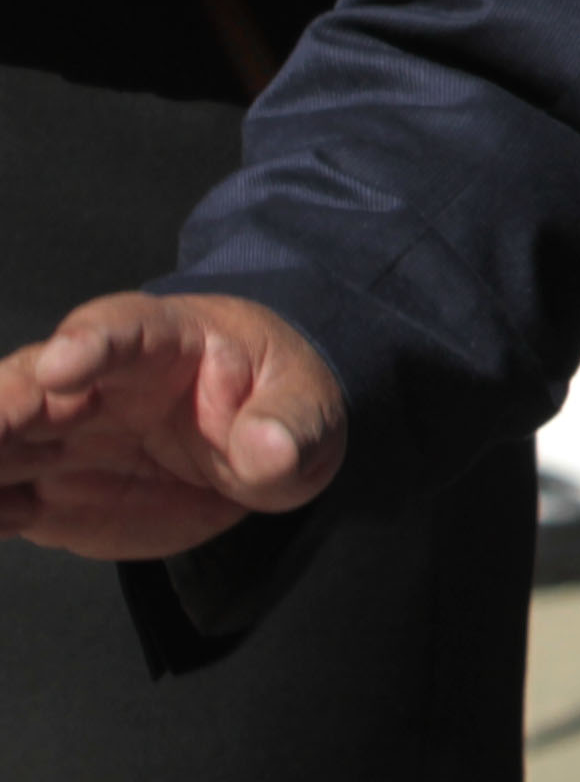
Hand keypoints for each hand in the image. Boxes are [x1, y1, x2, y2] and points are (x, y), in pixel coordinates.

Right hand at [0, 293, 346, 558]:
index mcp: (162, 341)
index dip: (91, 343)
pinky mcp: (46, 494)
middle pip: (28, 386)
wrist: (252, 440)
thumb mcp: (308, 408)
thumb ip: (289, 425)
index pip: (121, 330)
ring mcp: (61, 439)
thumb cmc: (275, 400)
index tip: (64, 364)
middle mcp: (93, 385)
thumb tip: (269, 450)